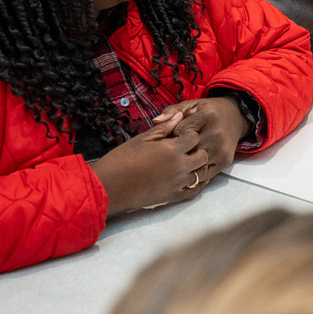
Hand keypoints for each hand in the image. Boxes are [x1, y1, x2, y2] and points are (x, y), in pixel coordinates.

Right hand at [93, 112, 209, 213]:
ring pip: (202, 174)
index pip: (194, 137)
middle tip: (187, 149)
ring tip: (189, 163)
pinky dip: (197, 185)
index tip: (182, 135)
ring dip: (199, 167)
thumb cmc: (122, 159)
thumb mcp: (142, 139)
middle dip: (198, 150)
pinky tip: (191, 178)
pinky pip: (194, 191)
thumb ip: (164, 128)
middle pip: (203, 156)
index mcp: (171, 149)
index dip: (189, 134)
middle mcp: (179, 166)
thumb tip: (180, 116)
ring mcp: (178, 183)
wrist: (109, 186)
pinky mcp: (173, 197)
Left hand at [153, 97, 250, 184]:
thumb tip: (155, 121)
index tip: (172, 135)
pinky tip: (188, 167)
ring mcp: (221, 149)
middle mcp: (217, 133)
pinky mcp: (225, 161)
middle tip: (171, 151)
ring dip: (184, 164)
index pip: (181, 131)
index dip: (172, 135)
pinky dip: (194, 172)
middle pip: (187, 149)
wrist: (235, 117)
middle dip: (176, 151)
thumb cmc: (209, 112)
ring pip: (194, 164)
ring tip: (178, 160)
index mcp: (208, 116)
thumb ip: (172, 111)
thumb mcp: (191, 105)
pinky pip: (204, 173)